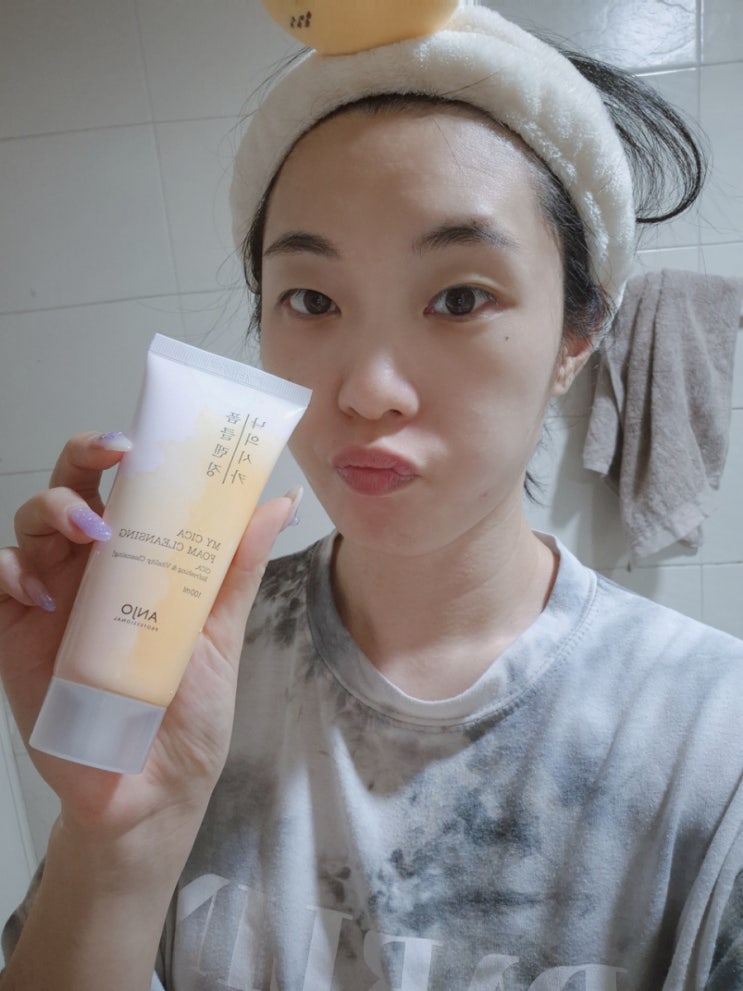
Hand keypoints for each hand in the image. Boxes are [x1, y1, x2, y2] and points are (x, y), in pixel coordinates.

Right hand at [0, 431, 294, 838]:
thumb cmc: (189, 710)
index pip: (128, 489)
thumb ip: (238, 566)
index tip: (146, 435)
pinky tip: (40, 589)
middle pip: (73, 492)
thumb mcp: (219, 630)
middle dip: (82, 460)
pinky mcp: (17, 636)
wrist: (153, 789)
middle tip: (110, 454)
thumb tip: (277, 501)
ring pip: (31, 527)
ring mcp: (52, 601)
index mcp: (141, 560)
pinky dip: (10, 571)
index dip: (128, 453)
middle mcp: (93, 570)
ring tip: (88, 531)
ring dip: (52, 512)